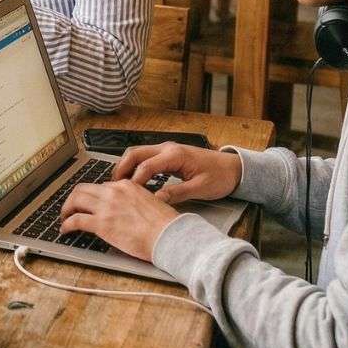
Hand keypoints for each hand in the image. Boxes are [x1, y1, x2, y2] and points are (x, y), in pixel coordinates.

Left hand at [58, 180, 179, 261]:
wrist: (170, 236)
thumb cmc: (165, 225)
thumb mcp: (149, 203)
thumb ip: (133, 202)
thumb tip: (123, 210)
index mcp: (127, 186)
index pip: (101, 186)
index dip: (92, 196)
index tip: (89, 203)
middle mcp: (114, 192)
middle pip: (83, 189)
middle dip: (73, 198)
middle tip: (70, 208)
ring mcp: (106, 207)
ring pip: (75, 200)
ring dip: (66, 209)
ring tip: (64, 218)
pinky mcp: (101, 224)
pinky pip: (75, 220)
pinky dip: (66, 224)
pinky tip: (65, 230)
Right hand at [113, 143, 242, 204]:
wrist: (234, 168)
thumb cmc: (220, 177)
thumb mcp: (200, 188)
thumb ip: (177, 193)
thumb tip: (156, 200)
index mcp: (175, 155)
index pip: (146, 166)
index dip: (134, 181)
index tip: (127, 195)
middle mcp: (168, 148)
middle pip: (135, 153)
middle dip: (121, 168)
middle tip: (113, 186)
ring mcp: (167, 149)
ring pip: (138, 153)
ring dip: (126, 166)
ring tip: (119, 184)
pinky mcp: (168, 154)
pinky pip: (146, 157)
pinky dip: (135, 167)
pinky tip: (133, 180)